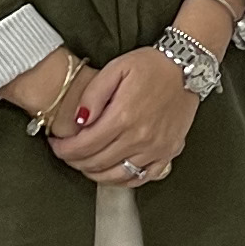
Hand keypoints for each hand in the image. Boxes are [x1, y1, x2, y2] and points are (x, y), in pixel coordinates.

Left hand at [48, 44, 197, 186]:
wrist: (188, 67)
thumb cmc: (152, 65)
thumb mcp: (116, 68)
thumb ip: (93, 95)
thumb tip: (78, 121)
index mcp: (123, 116)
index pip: (83, 146)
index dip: (63, 149)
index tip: (56, 145)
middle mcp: (139, 137)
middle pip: (96, 163)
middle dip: (74, 161)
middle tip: (67, 152)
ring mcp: (155, 148)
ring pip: (116, 175)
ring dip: (94, 173)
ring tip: (85, 163)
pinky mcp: (168, 152)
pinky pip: (142, 177)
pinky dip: (124, 180)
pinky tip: (113, 173)